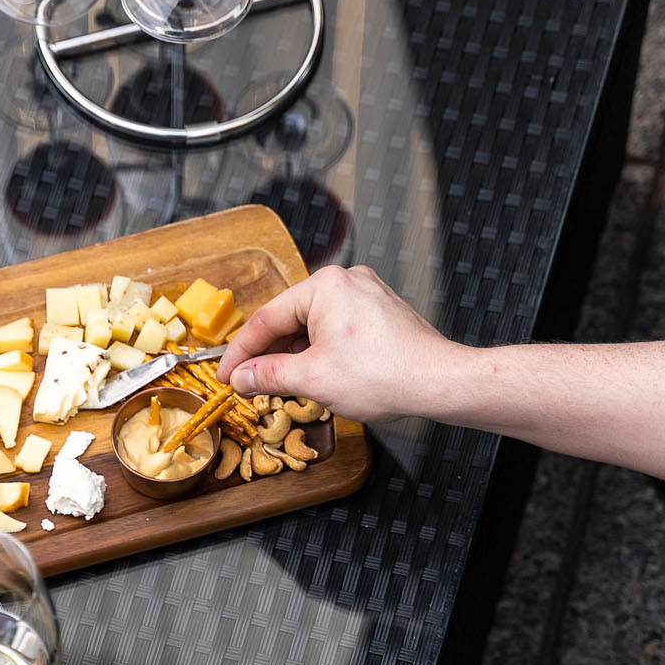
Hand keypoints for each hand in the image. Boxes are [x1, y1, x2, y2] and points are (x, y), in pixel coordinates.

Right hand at [216, 266, 456, 423]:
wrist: (438, 382)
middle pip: (291, 319)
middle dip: (270, 354)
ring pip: (314, 325)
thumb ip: (268, 375)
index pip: (267, 319)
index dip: (240, 352)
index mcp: (324, 286)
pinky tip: (317, 374)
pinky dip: (321, 350)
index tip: (226, 373)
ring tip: (283, 383)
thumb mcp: (311, 379)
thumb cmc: (386, 374)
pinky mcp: (381, 312)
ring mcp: (367, 294)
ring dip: (296, 354)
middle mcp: (346, 281)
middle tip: (250, 382)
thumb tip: (242, 376)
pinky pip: (338, 328)